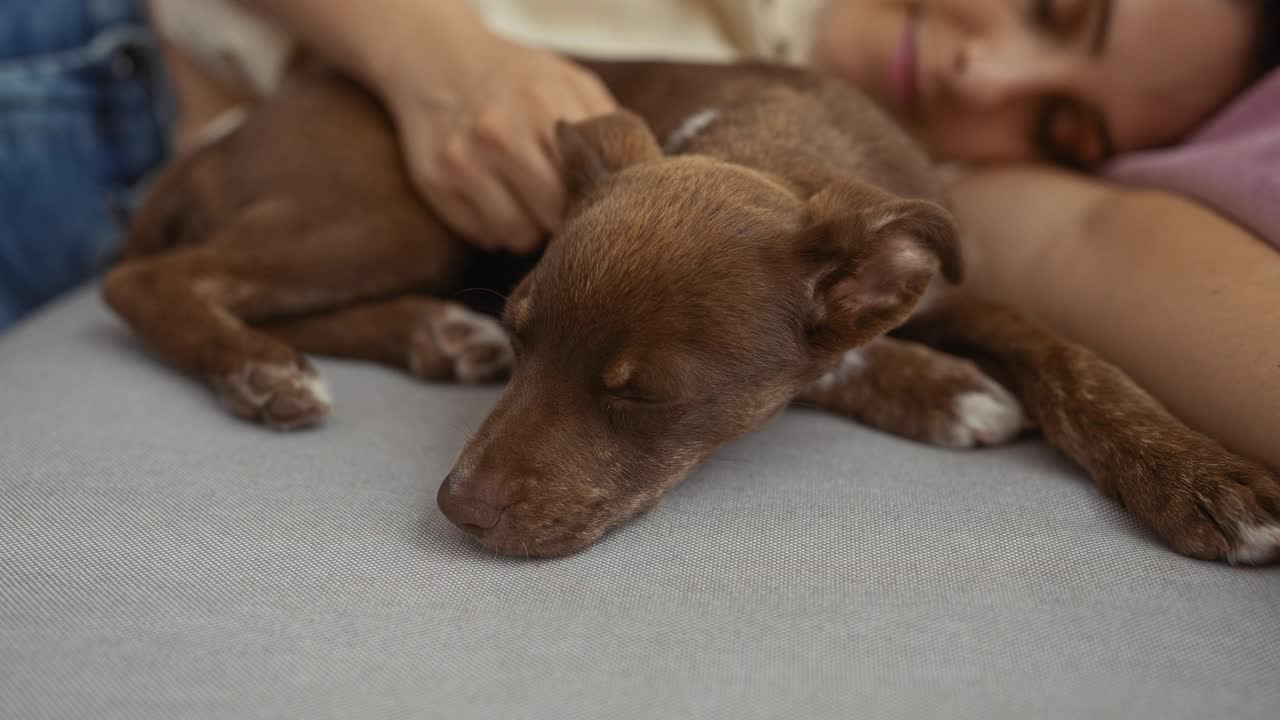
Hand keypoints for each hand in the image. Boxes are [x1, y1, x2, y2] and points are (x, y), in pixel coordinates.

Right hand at [384, 36, 616, 253]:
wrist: (440, 60)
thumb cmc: (520, 81)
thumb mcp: (571, 84)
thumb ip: (609, 127)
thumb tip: (641, 178)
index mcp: (543, 107)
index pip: (585, 187)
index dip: (595, 203)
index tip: (596, 203)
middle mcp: (498, 134)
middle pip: (552, 218)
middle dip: (563, 219)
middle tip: (563, 207)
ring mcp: (461, 159)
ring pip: (516, 236)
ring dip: (530, 230)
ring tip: (530, 202)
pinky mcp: (434, 182)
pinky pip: (484, 236)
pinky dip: (497, 228)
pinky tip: (499, 199)